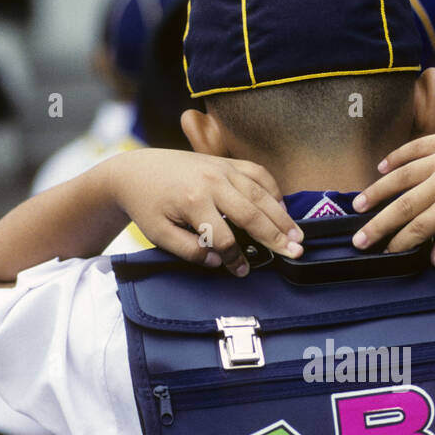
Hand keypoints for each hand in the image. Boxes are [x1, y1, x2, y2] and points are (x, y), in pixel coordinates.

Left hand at [105, 150, 303, 275]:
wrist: (136, 170)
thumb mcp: (158, 233)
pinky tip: (282, 208)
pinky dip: (273, 190)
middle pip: (251, 214)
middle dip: (275, 236)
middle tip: (296, 253)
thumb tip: (219, 261)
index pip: (224, 238)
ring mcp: (221, 169)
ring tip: (297, 236)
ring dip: (282, 216)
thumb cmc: (147, 204)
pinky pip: (257, 173)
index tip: (242, 272)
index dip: (235, 259)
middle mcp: (212, 182)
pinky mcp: (226, 162)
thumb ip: (189, 250)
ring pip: (260, 194)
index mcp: (193, 201)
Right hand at [352, 120, 434, 264]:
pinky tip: (382, 167)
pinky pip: (418, 147)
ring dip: (378, 190)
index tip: (384, 253)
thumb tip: (434, 259)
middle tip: (358, 239)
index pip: (420, 227)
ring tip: (358, 205)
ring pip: (403, 174)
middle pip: (404, 204)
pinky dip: (398, 157)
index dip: (399, 242)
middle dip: (379, 224)